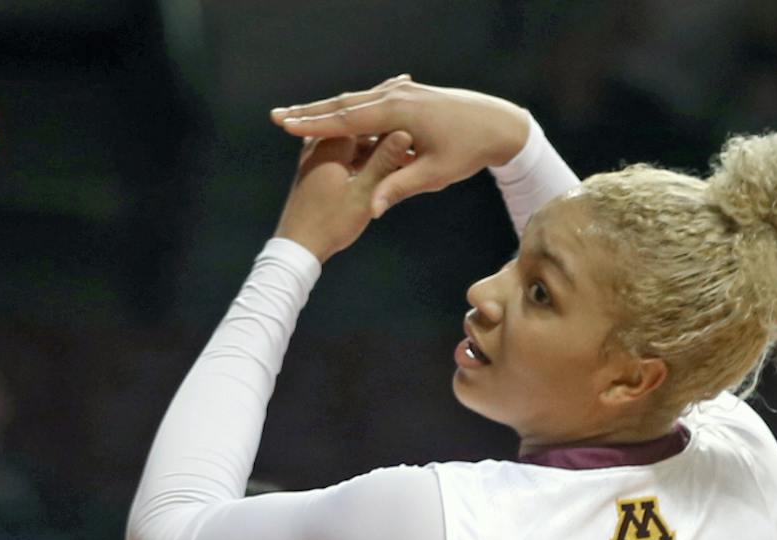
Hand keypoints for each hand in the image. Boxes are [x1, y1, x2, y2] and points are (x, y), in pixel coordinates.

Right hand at [272, 76, 531, 216]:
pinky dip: (349, 107)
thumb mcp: (435, 174)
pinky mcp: (410, 95)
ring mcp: (403, 92)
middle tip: (278, 117)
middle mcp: (396, 96)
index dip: (312, 124)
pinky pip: (371, 100)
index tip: (284, 127)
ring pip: (355, 100)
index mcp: (398, 113)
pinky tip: (336, 112)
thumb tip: (373, 209)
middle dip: (309, 112)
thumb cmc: (469, 151)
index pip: (344, 120)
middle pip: (343, 104)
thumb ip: (399, 187)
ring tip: (298, 115)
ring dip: (326, 108)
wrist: (499, 124)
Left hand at [274, 132, 415, 263]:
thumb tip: (404, 133)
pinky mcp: (315, 172)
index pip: (366, 121)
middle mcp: (319, 145)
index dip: (392, 126)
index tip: (414, 132)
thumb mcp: (364, 192)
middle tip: (412, 147)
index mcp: (331, 145)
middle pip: (358, 133)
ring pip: (352, 147)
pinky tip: (378, 171)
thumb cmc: (330, 222)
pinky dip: (360, 162)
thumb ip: (384, 161)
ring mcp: (315, 158)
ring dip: (374, 152)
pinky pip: (343, 158)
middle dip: (384, 139)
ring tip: (401, 158)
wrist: (298, 246)